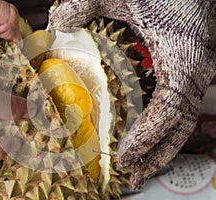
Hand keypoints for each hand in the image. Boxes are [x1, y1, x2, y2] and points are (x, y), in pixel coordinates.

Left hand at [50, 0, 215, 188]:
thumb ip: (86, 5)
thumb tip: (56, 22)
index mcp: (183, 53)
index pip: (170, 107)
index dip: (149, 135)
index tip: (127, 156)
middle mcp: (196, 69)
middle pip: (180, 124)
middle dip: (157, 154)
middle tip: (132, 175)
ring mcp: (195, 73)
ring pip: (182, 121)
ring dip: (161, 147)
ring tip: (139, 168)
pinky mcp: (188, 71)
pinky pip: (178, 108)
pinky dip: (162, 128)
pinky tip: (145, 137)